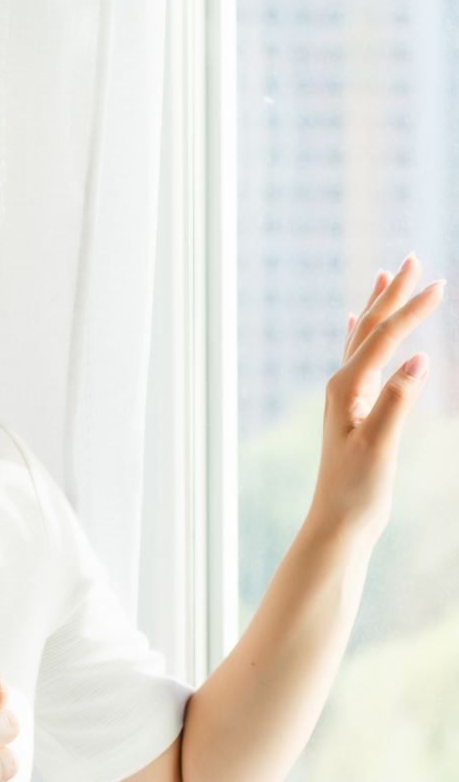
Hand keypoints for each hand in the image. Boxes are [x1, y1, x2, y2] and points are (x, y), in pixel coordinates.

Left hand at [309, 254, 443, 541]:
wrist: (339, 523)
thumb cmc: (356, 490)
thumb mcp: (379, 446)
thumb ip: (397, 402)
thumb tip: (419, 360)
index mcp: (346, 389)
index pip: (384, 339)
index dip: (412, 311)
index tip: (442, 284)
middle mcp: (341, 387)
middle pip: (370, 329)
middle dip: (393, 294)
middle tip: (412, 259)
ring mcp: (345, 398)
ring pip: (364, 340)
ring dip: (378, 307)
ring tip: (386, 276)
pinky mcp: (352, 411)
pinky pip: (359, 360)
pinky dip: (364, 336)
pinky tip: (357, 323)